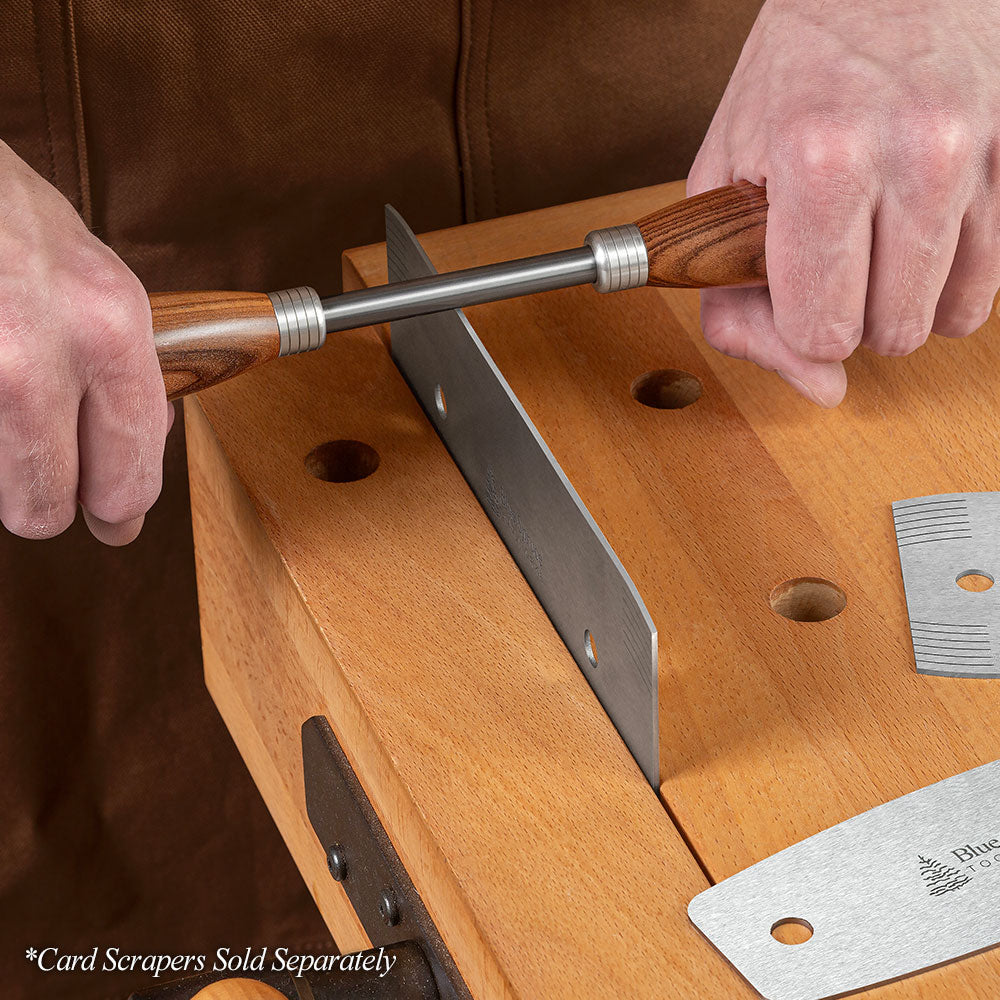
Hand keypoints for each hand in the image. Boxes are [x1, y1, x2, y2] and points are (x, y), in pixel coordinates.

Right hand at [0, 141, 170, 543]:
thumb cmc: (9, 216)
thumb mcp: (99, 278)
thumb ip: (127, 365)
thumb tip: (150, 439)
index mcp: (111, 330)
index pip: (130, 474)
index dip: (122, 511)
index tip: (117, 523)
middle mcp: (37, 355)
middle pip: (41, 508)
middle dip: (42, 503)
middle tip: (42, 484)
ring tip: (5, 410)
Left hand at [689, 0, 999, 405]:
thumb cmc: (793, 79)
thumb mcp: (723, 181)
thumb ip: (737, 304)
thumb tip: (821, 389)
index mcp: (820, 161)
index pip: (823, 331)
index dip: (803, 326)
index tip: (796, 292)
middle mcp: (914, 156)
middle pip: (893, 334)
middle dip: (855, 315)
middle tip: (837, 259)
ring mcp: (981, 155)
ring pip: (954, 316)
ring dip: (908, 296)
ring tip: (877, 238)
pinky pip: (995, 277)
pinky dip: (954, 270)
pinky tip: (921, 226)